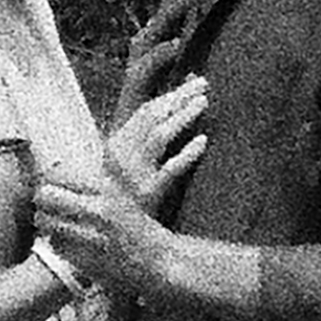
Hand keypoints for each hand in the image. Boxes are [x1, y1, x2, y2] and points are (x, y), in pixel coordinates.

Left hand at [33, 155, 181, 303]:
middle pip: (45, 196)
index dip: (50, 178)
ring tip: (55, 222)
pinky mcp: (83, 259)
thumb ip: (111, 171)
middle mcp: (97, 212)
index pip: (60, 175)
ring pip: (45, 221)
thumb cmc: (141, 228)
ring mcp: (88, 237)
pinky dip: (56, 241)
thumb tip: (99, 149)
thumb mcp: (127, 194)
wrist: (159, 262)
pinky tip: (67, 240)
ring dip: (45, 221)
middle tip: (47, 203)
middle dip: (42, 199)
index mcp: (107, 191)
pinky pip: (54, 244)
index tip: (52, 183)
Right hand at [103, 78, 209, 213]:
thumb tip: (173, 104)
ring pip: (159, 137)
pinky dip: (186, 153)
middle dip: (179, 98)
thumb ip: (147, 135)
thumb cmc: (128, 197)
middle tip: (204, 85)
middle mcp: (122, 157)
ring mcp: (134, 175)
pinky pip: (169, 170)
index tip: (192, 85)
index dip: (170, 96)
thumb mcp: (130, 163)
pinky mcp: (148, 195)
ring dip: (181, 117)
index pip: (145, 112)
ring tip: (203, 102)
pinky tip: (202, 141)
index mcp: (117, 146)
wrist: (119, 235)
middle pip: (152, 118)